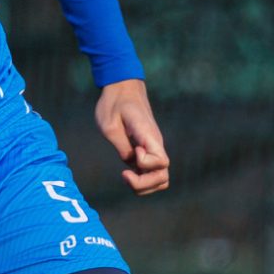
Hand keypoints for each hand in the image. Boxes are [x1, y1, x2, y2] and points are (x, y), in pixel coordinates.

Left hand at [96, 80, 169, 195]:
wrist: (122, 88)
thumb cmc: (114, 104)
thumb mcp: (110, 126)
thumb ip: (122, 147)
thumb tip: (131, 163)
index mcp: (149, 136)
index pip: (161, 162)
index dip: (145, 164)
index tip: (133, 151)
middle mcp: (156, 145)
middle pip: (163, 177)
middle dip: (144, 184)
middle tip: (124, 174)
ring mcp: (154, 149)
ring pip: (160, 178)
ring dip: (144, 185)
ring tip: (127, 176)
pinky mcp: (148, 150)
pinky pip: (152, 172)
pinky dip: (142, 179)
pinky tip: (128, 171)